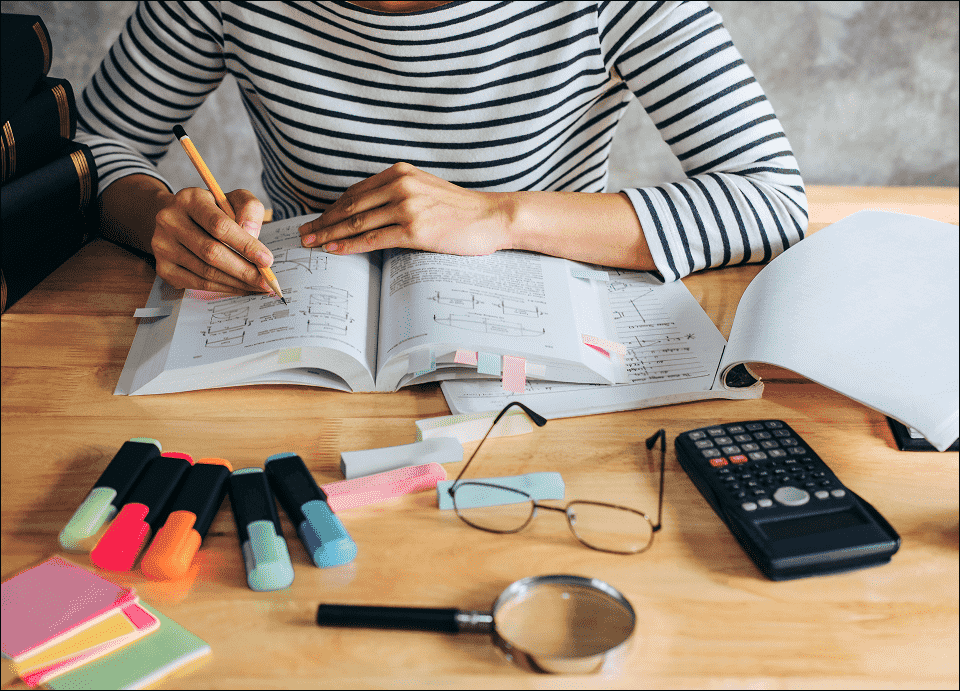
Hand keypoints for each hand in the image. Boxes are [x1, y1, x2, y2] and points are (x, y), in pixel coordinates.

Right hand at [152, 187, 271, 293]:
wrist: (179, 219)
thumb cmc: (214, 210)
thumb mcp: (234, 199)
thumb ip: (249, 209)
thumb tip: (252, 235)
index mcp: (190, 199)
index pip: (219, 226)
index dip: (245, 245)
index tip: (267, 260)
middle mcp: (170, 220)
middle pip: (211, 252)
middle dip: (244, 270)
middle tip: (266, 282)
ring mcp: (162, 245)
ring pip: (205, 272)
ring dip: (236, 283)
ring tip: (257, 286)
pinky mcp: (163, 267)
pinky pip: (198, 284)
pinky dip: (223, 288)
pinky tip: (240, 288)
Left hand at [298, 162, 510, 255]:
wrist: (491, 217)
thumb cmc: (461, 209)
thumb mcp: (426, 190)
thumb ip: (399, 194)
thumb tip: (369, 212)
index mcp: (401, 172)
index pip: (356, 192)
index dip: (332, 207)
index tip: (315, 219)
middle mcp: (401, 185)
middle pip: (350, 206)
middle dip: (323, 221)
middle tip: (303, 233)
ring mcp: (407, 206)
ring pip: (357, 222)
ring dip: (330, 234)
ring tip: (311, 243)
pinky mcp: (414, 229)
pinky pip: (373, 239)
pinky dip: (350, 245)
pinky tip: (334, 249)